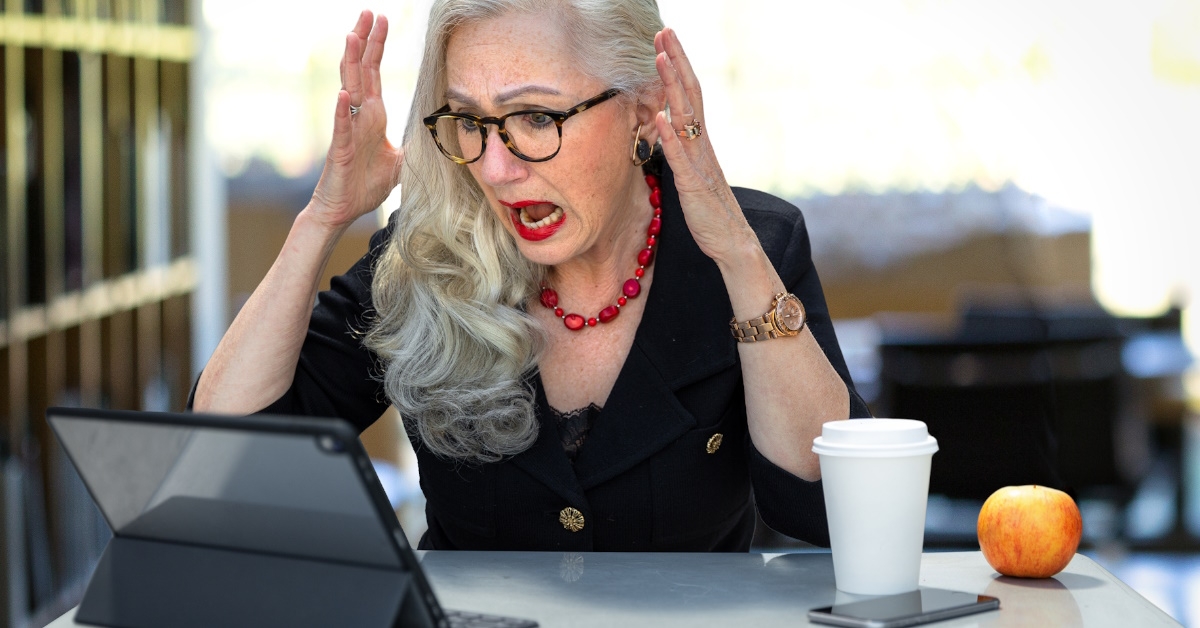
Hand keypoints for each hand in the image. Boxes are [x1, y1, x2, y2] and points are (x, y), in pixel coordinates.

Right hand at [309, 10, 403, 230]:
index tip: (383, 20)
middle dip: (365, 41)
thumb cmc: (366, 185)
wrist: (344, 209)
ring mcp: (348, 129)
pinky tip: (344, 94)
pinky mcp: (341, 149)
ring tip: (353, 36)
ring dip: (350, 63)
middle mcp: (359, 116)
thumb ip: (413, 145)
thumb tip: (433, 137)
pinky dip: (342, 111)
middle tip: (368, 12)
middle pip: (361, 70)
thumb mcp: (400, 162)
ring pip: (348, 89)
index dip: (378, 46)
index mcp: (373, 115)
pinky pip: (341, 126)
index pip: (374, 73)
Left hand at [652, 28, 751, 264]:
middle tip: (664, 32)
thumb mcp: (691, 173)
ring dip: (672, 86)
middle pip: (690, 95)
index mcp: (700, 142)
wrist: (731, 242)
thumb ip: (679, 149)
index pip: (689, 95)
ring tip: (661, 58)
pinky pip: (680, 158)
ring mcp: (699, 163)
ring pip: (685, 117)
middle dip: (676, 62)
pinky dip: (669, 136)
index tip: (665, 40)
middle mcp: (702, 146)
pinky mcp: (693, 185)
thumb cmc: (709, 210)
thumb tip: (664, 125)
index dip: (677, 67)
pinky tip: (659, 116)